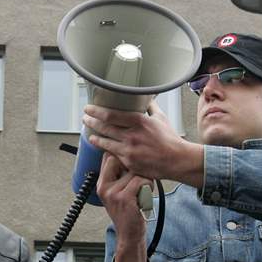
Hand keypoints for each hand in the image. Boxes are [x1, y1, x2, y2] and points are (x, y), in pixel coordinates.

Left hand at [83, 100, 203, 186]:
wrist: (176, 160)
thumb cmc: (170, 140)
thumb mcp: (160, 118)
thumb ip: (150, 107)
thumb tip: (146, 99)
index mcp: (139, 122)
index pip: (110, 115)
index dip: (96, 111)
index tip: (89, 109)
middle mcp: (131, 136)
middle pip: (104, 127)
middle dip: (91, 122)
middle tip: (85, 118)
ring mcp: (128, 150)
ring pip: (104, 142)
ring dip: (94, 137)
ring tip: (90, 133)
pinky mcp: (128, 162)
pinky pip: (112, 154)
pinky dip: (105, 148)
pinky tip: (101, 145)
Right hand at [97, 153, 150, 242]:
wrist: (129, 234)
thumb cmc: (127, 213)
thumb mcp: (117, 193)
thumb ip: (117, 176)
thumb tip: (126, 155)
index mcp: (101, 184)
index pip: (108, 157)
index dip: (122, 157)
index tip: (131, 167)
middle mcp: (104, 187)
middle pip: (120, 159)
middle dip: (134, 167)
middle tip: (138, 181)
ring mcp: (113, 193)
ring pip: (135, 171)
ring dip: (144, 180)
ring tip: (141, 192)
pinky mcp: (124, 198)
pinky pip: (141, 181)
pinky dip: (148, 187)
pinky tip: (144, 197)